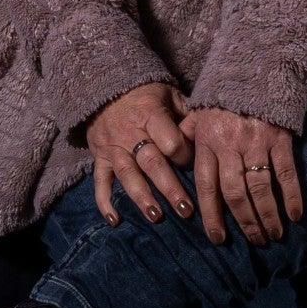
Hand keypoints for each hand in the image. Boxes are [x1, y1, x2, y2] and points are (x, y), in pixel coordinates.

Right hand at [84, 81, 195, 225]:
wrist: (104, 87)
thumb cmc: (146, 95)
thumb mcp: (169, 94)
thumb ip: (188, 114)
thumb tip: (208, 136)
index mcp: (150, 115)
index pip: (171, 141)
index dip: (185, 156)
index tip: (196, 166)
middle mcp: (129, 132)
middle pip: (151, 163)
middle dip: (169, 188)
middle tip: (186, 211)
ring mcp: (112, 147)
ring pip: (127, 175)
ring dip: (142, 197)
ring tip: (156, 217)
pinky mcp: (99, 157)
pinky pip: (100, 181)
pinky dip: (105, 202)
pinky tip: (115, 221)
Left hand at [179, 106, 303, 245]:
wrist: (254, 68)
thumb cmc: (223, 95)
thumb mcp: (197, 114)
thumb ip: (186, 138)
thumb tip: (174, 161)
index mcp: (207, 143)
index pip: (206, 186)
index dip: (211, 215)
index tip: (217, 238)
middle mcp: (230, 146)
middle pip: (234, 193)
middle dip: (244, 222)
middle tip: (254, 242)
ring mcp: (256, 143)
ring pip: (260, 188)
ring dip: (268, 216)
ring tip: (273, 235)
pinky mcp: (280, 138)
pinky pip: (286, 173)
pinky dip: (291, 196)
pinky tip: (294, 216)